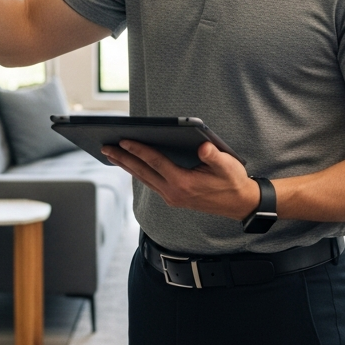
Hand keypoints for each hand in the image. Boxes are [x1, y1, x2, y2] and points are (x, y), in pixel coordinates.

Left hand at [101, 140, 259, 219]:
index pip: (155, 163)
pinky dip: (138, 172)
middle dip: (122, 159)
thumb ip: (214, 157)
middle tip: (105, 147)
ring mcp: (171, 197)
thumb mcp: (228, 167)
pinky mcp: (173, 197)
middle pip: (142, 172)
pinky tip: (131, 165)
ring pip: (143, 179)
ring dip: (127, 166)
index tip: (123, 140)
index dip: (139, 150)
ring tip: (111, 154)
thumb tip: (204, 147)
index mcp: (183, 183)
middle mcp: (173, 192)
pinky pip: (150, 183)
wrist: (239, 204)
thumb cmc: (233, 182)